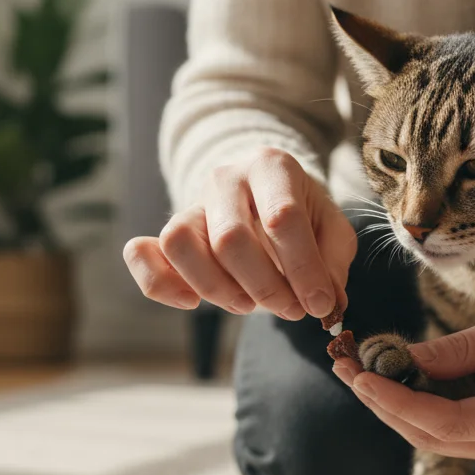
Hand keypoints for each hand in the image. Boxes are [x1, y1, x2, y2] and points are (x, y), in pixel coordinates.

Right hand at [122, 147, 355, 319]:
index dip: (303, 270)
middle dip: (265, 287)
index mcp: (271, 166)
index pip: (282, 218)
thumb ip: (332, 263)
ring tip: (247, 303)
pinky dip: (160, 284)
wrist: (261, 193)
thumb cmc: (300, 213)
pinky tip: (191, 302)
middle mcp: (225, 178)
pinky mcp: (165, 231)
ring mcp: (191, 203)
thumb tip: (327, 304)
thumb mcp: (331, 229)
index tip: (319, 304)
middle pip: (230, 239)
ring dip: (216, 288)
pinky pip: (143, 255)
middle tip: (289, 308)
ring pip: (180, 244)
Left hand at [332, 279, 474, 465]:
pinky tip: (388, 376)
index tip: (358, 376)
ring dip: (392, 405)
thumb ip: (459, 350)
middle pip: (431, 437)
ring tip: (356, 367)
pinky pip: (447, 428)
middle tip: (344, 366)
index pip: (444, 424)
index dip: (395, 402)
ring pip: (434, 437)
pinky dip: (415, 404)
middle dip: (382, 404)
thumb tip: (399, 359)